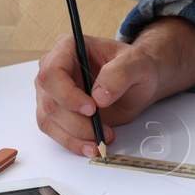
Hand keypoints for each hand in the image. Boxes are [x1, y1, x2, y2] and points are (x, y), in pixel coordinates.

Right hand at [34, 17, 194, 157]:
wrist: (147, 76)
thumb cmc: (144, 63)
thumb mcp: (140, 63)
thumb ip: (121, 73)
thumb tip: (100, 95)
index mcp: (67, 48)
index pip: (50, 73)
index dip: (67, 94)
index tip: (92, 108)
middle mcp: (55, 70)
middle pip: (47, 101)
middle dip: (73, 122)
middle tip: (101, 131)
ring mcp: (56, 93)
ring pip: (48, 120)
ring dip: (71, 137)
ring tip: (98, 144)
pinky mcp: (62, 113)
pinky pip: (56, 132)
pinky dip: (72, 143)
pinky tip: (92, 147)